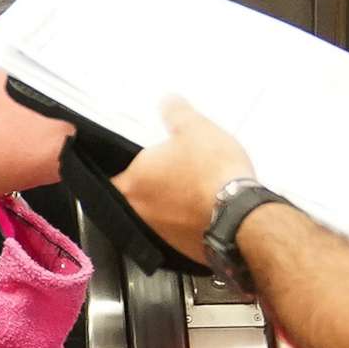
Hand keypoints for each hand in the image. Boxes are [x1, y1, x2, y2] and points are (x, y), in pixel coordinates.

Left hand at [112, 99, 255, 262]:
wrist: (240, 217)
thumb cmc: (213, 175)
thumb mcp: (194, 128)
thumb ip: (176, 112)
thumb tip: (168, 101)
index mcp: (132, 182)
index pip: (108, 176)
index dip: (119, 167)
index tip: (130, 162)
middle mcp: (139, 211)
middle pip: (132, 196)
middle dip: (147, 184)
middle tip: (167, 171)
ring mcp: (158, 232)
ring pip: (154, 214)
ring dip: (166, 203)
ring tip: (188, 188)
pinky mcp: (180, 246)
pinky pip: (175, 230)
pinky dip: (184, 220)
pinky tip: (201, 207)